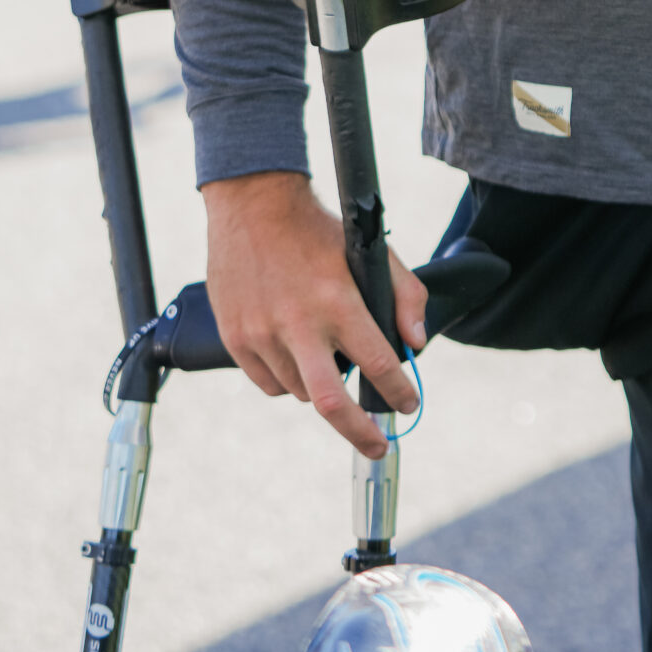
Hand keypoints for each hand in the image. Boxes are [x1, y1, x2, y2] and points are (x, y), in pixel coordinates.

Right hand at [204, 170, 425, 458]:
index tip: (409, 404)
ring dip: (321, 388)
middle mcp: (298, 324)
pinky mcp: (235, 340)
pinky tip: (296, 356)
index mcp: (337, 300)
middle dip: (360, 432)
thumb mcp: (371, 251)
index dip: (399, 391)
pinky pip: (269, 385)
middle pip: (331, 403)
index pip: (378, 362)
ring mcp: (262, 335)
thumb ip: (404, 294)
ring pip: (300, 393)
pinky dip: (288, 381)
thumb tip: (415, 343)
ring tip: (327, 360)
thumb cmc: (319, 230)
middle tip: (379, 445)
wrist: (253, 206)